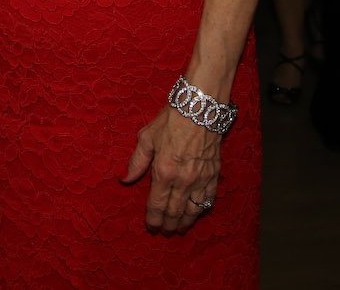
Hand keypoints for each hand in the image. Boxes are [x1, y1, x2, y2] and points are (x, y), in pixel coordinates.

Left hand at [122, 105, 222, 233]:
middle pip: (175, 211)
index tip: (150, 227)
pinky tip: (196, 213)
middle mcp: (183, 180)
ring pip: (193, 210)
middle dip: (168, 224)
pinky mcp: (214, 175)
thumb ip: (136, 161)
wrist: (200, 109)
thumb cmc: (170, 120)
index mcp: (163, 171)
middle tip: (164, 231)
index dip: (153, 218)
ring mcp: (200, 179)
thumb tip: (125, 179)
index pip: (157, 204)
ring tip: (179, 229)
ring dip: (185, 222)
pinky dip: (201, 209)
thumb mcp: (147, 137)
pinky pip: (208, 199)